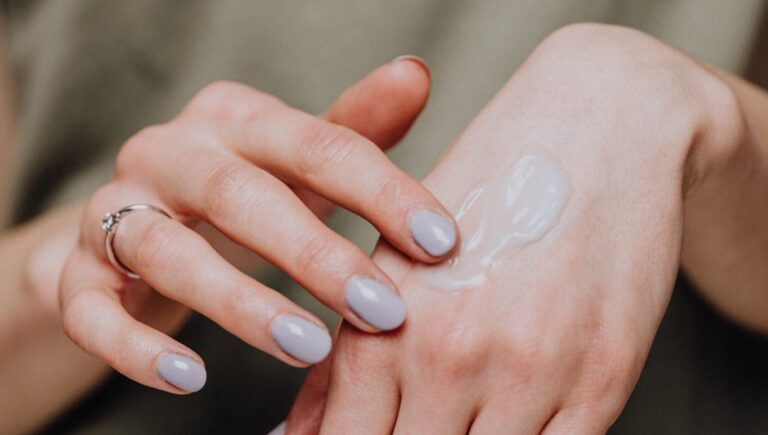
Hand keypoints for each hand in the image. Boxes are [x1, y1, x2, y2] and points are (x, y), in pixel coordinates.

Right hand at [57, 58, 458, 393]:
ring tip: (308, 346)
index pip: (316, 144)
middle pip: (239, 193)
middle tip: (383, 310)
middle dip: (315, 254)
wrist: (135, 223)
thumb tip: (415, 74)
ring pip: (166, 250)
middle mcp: (168, 152)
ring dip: (240, 303)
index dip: (382, 191)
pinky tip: (190, 379)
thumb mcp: (297, 161)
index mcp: (233, 118)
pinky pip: (92, 311)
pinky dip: (137, 348)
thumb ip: (353, 128)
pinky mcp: (77, 272)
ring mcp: (115, 210)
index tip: (440, 242)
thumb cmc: (242, 193)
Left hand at [284, 24, 741, 433]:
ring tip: (456, 428)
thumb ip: (340, 364)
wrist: (597, 126)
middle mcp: (449, 358)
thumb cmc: (483, 193)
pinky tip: (509, 432)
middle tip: (407, 428)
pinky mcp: (602, 381)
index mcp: (383, 329)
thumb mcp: (397, 265)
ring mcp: (530, 374)